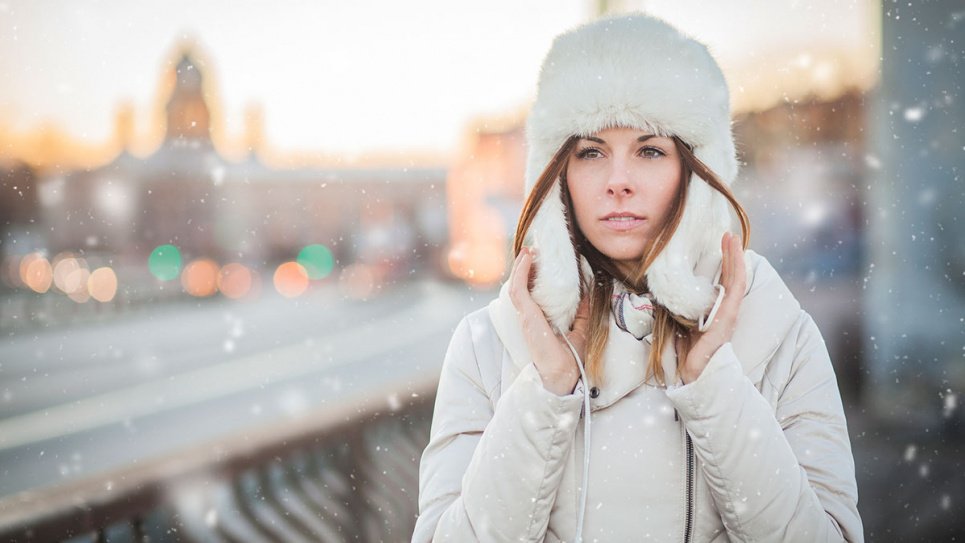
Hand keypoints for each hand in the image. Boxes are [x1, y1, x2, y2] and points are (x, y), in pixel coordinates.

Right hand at [508, 247, 588, 395]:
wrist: (563, 375)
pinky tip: (527, 259)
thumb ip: (581, 312)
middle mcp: (529, 315)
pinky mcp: (526, 315)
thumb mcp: (580, 329)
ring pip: (516, 284)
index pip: (531, 292)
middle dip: (526, 266)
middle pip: (522, 285)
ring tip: (528, 250)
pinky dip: (521, 272)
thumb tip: (588, 293)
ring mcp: (526, 315)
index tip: (540, 260)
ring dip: (521, 265)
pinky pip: (518, 289)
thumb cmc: (569, 358)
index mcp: (539, 319)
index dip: (533, 275)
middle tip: (533, 250)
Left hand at [679, 232, 745, 383]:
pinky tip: (740, 255)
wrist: (695, 372)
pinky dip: (739, 269)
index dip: (720, 262)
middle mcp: (723, 308)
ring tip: (732, 237)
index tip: (717, 244)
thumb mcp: (677, 322)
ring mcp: (728, 311)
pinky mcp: (729, 314)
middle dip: (728, 254)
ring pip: (735, 277)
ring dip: (735, 256)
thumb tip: (658, 294)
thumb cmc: (687, 352)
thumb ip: (675, 308)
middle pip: (728, 275)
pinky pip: (736, 288)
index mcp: (713, 308)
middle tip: (727, 234)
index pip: (719, 280)